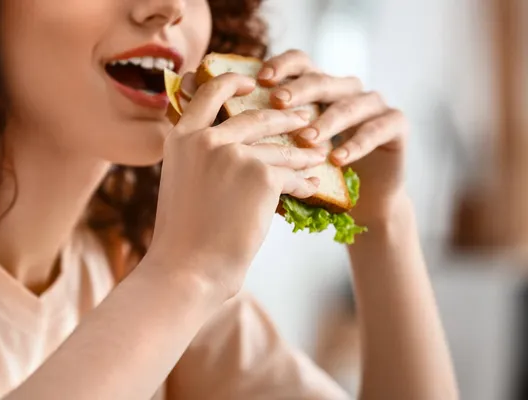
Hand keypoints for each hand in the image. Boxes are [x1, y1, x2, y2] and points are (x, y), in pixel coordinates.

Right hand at [147, 73, 327, 299]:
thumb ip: (201, 158)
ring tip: (318, 155)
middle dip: (285, 117)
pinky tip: (313, 187)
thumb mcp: (181, 183)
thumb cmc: (182, 237)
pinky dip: (304, 183)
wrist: (187, 269)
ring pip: (280, 149)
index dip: (233, 81)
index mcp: (182, 138)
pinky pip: (291, 176)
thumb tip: (233, 147)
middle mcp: (207, 139)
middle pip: (256, 117)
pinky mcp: (261, 176)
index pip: (209, 93)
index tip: (253, 81)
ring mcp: (235, 155)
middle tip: (304, 117)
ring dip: (303, 153)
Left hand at [258, 50, 409, 224]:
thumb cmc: (317, 172)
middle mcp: (346, 90)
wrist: (362, 199)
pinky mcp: (395, 124)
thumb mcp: (290, 150)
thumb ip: (265, 130)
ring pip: (350, 104)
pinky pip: (377, 128)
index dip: (283, 65)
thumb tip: (216, 113)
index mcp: (319, 88)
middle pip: (322, 79)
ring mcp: (373, 104)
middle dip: (299, 90)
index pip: (301, 63)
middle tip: (279, 102)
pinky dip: (356, 143)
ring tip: (307, 139)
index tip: (262, 79)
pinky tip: (338, 159)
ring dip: (327, 121)